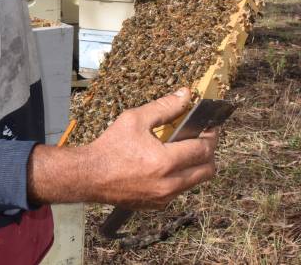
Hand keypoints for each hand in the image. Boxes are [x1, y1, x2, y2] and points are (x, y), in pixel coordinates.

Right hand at [27, 89, 218, 208]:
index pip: (203, 149)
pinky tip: (168, 164)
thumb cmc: (110, 146)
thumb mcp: (136, 119)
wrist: (89, 175)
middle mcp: (168, 184)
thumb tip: (185, 94)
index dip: (211, 136)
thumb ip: (164, 107)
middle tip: (201, 139)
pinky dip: (180, 177)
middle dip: (209, 152)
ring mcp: (164, 198)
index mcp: (165, 161)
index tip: (211, 127)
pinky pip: (179, 191)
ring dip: (196, 165)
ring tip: (184, 150)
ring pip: (195, 181)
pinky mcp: (157, 205)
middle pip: (207, 170)